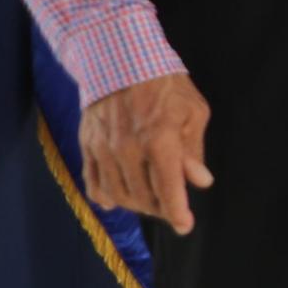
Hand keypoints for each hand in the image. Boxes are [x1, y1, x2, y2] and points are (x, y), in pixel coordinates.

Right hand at [81, 72, 211, 234]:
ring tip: (150, 200)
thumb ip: (194, 151)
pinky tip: (117, 199)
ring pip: (118, 194)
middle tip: (172, 206)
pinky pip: (93, 182)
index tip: (185, 226)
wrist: (120, 60)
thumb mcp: (194, 113)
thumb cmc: (166, 86)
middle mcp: (128, 149)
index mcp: (160, 141)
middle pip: (143, 197)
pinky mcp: (87, 145)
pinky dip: (106, 196)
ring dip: (136, 204)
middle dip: (161, 208)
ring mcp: (103, 148)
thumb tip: (200, 182)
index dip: (177, 213)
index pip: (168, 189)